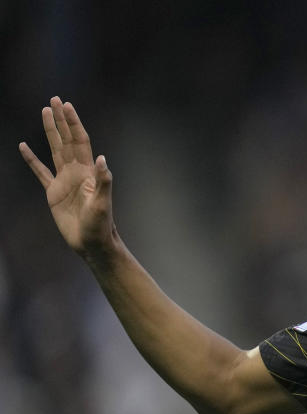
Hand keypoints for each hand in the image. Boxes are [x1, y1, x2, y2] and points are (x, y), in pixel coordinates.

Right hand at [19, 97, 115, 257]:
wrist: (92, 242)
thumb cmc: (101, 225)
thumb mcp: (103, 203)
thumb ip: (103, 182)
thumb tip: (103, 159)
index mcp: (88, 172)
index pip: (80, 141)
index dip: (73, 123)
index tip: (66, 106)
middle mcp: (76, 172)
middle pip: (67, 139)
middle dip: (61, 120)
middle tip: (54, 100)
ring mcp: (64, 181)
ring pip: (55, 150)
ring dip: (50, 132)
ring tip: (44, 113)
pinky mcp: (54, 193)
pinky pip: (40, 172)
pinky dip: (31, 159)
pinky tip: (23, 147)